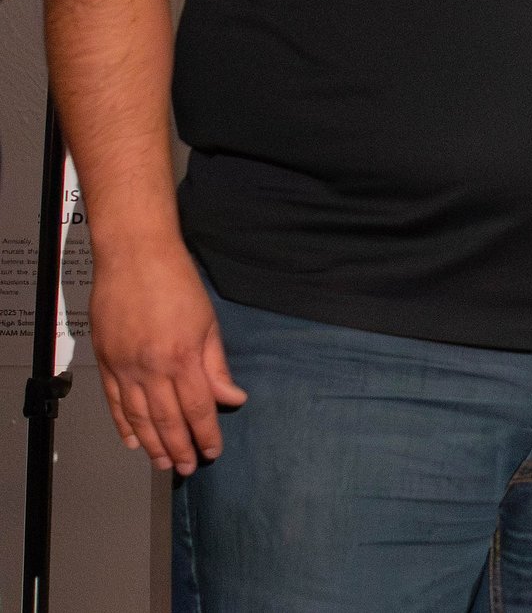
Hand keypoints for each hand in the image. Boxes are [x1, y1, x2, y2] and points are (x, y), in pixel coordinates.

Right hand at [88, 234, 247, 473]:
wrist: (135, 257)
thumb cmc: (176, 282)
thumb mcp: (208, 322)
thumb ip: (216, 365)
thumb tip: (232, 398)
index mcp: (182, 357)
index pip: (198, 408)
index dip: (205, 434)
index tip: (212, 451)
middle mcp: (151, 368)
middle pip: (167, 419)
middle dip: (179, 447)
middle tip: (186, 467)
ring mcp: (124, 366)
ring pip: (138, 417)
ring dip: (152, 443)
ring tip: (162, 462)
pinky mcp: (106, 361)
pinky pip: (115, 402)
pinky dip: (123, 425)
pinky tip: (133, 440)